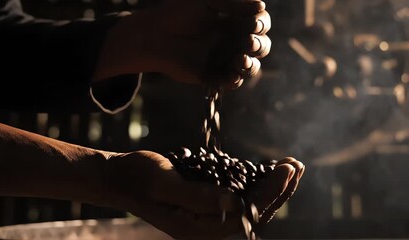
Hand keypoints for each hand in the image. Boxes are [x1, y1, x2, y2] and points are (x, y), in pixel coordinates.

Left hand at [94, 0, 270, 89]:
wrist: (154, 35)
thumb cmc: (178, 13)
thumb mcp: (207, 2)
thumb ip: (234, 4)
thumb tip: (262, 6)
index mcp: (233, 21)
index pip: (260, 24)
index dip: (262, 25)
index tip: (254, 24)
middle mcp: (232, 40)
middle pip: (260, 47)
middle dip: (259, 46)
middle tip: (248, 42)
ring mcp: (224, 59)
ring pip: (250, 66)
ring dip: (251, 65)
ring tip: (240, 59)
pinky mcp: (213, 75)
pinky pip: (231, 81)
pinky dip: (235, 80)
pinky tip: (232, 75)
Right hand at [101, 151, 302, 238]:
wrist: (120, 178)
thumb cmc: (137, 178)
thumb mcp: (163, 183)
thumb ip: (196, 196)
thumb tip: (235, 202)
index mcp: (197, 228)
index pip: (244, 215)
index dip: (269, 194)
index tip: (286, 170)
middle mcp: (205, 227)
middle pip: (252, 213)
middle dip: (278, 190)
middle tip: (296, 165)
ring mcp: (206, 217)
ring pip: (248, 205)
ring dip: (271, 186)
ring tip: (290, 166)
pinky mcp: (205, 204)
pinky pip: (237, 197)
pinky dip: (254, 183)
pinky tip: (266, 170)